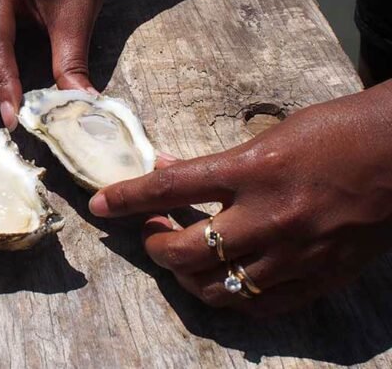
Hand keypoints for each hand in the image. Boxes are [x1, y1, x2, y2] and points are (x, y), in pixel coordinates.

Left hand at [89, 82, 391, 315]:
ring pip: (215, 288)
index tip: (99, 204)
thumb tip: (168, 169)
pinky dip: (230, 296)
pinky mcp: (319, 279)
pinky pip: (258, 306)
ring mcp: (294, 255)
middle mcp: (268, 217)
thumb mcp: (271, 133)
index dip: (125, 198)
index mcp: (254, 169)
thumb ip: (218, 160)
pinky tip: (224, 278)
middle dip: (152, 245)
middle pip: (183, 251)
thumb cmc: (339, 131)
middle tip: (151, 231)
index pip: (169, 189)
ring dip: (185, 276)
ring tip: (182, 255)